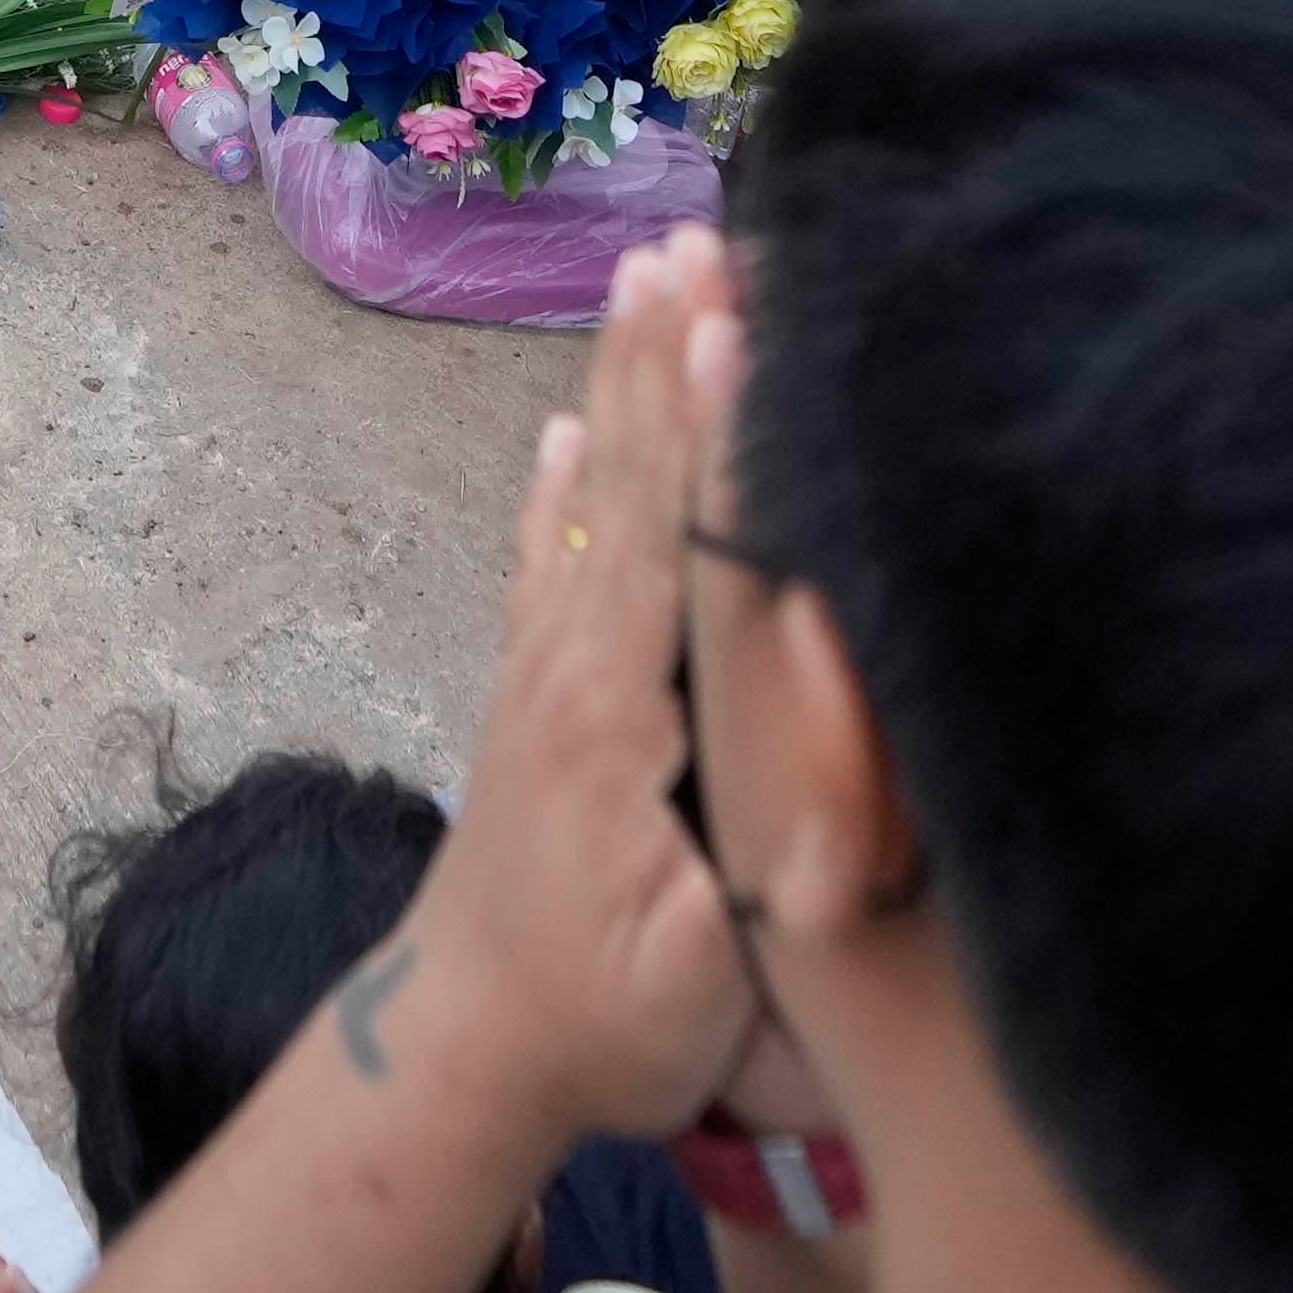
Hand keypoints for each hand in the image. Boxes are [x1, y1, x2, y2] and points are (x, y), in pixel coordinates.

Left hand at [399, 236, 776, 1149]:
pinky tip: (554, 430)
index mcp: (622, 703)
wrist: (464, 1061)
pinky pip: (550, 565)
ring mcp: (546, 674)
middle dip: (671, 356)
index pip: (680, 531)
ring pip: (593, 499)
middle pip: (632, 479)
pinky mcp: (536, 705)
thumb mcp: (705, 964)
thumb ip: (766, 851)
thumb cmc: (607, 1024)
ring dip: (621, 386)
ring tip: (649, 274)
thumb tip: (829, 731)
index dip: (714, 422)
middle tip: (704, 231)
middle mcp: (574, 658)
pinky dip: (558, 489)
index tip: (737, 304)